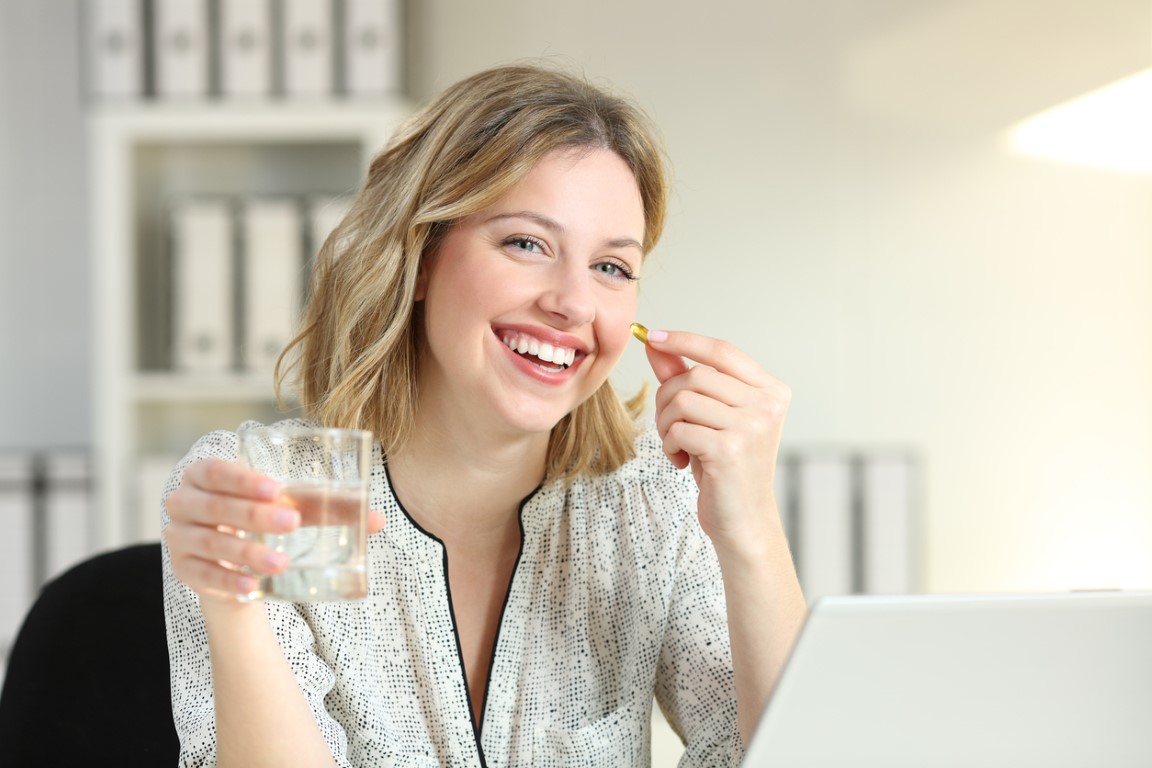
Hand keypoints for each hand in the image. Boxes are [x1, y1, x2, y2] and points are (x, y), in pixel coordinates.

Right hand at [165, 459, 385, 602]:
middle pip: (215, 506)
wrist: (234, 561)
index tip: (277, 490)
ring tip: (281, 564)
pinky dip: (226, 582)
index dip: (243, 480)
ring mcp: (178, 537)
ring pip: (209, 542)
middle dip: (254, 516)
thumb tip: (377, 521)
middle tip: (292, 523)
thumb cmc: (266, 522)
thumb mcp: (291, 508)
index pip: (217, 471)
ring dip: (246, 553)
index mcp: (205, 474)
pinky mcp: (183, 569)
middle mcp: (183, 502)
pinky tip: (250, 588)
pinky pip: (201, 575)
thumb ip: (329, 510)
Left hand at [642, 329, 790, 552]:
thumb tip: (655, 343)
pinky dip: (670, 444)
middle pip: (696, 375)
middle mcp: (767, 404)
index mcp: (771, 390)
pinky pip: (679, 429)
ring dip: (666, 423)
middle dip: (667, 397)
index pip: (722, 351)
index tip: (653, 336)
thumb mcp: (708, 416)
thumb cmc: (726, 466)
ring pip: (683, 400)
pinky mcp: (730, 450)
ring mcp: (752, 426)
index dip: (684, 340)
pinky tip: (682, 460)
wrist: (743, 519)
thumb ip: (685, 377)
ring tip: (677, 444)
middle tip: (669, 425)